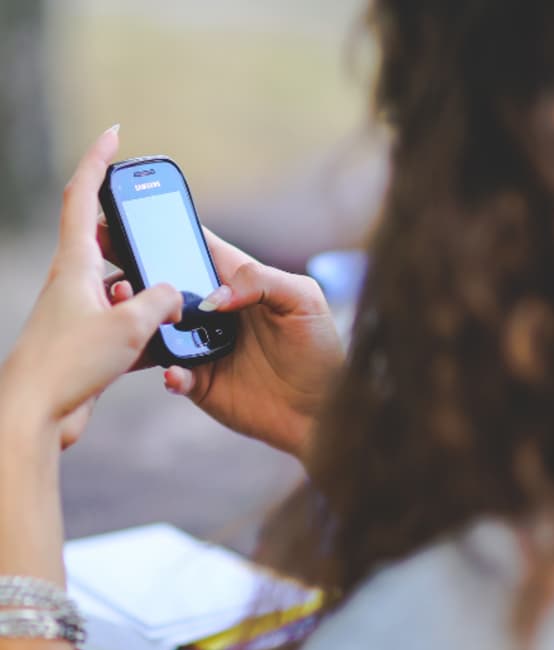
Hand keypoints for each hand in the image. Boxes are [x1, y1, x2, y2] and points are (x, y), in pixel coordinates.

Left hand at [0, 126, 183, 456]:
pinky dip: (145, 323)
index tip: (113, 134)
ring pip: (120, 284)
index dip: (98, 161)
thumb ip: (161, 300)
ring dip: (146, 287)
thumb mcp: (129, 324)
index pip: (83, 196)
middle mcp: (72, 282)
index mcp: (74, 264)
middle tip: (158, 227)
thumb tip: (174, 294)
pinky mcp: (86, 341)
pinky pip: (124, 319)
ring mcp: (77, 311)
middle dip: (132, 230)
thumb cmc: (71, 364)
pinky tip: (162, 339)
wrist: (35, 415)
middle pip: (103, 238)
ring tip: (169, 303)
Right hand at [142, 234, 343, 461]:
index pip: (193, 246)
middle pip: (162, 284)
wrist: (323, 410)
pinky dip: (169, 372)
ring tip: (129, 315)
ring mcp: (201, 345)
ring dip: (138, 321)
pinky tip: (176, 373)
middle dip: (131, 274)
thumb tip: (213, 298)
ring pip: (154, 327)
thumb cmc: (320, 349)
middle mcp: (212, 310)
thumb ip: (262, 281)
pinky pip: (170, 373)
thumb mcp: (304, 300)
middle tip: (113, 275)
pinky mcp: (199, 381)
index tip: (125, 218)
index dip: (159, 229)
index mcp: (236, 281)